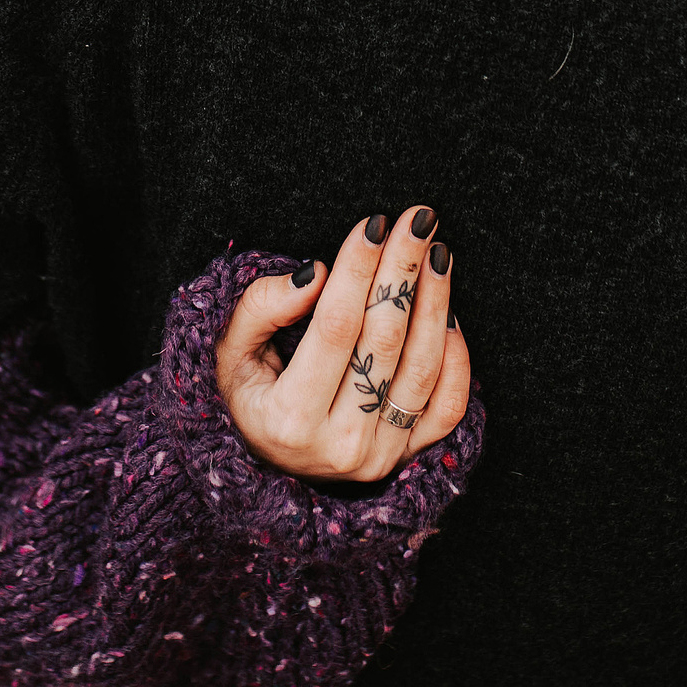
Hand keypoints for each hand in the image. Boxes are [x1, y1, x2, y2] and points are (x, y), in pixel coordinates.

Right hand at [214, 206, 473, 481]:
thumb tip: (313, 273)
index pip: (335, 327)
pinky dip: (456, 358)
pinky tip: (448, 312)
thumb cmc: (248, 396)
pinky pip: (447, 406)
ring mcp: (379, 455)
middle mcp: (340, 445)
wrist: (270, 465)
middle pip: (383, 341)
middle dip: (402, 272)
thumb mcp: (230, 353)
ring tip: (436, 253)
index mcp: (289, 419)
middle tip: (417, 221)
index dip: (357, 271)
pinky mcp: (407, 457)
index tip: (373, 224)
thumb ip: (260, 310)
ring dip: (435, 303)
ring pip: (421, 369)